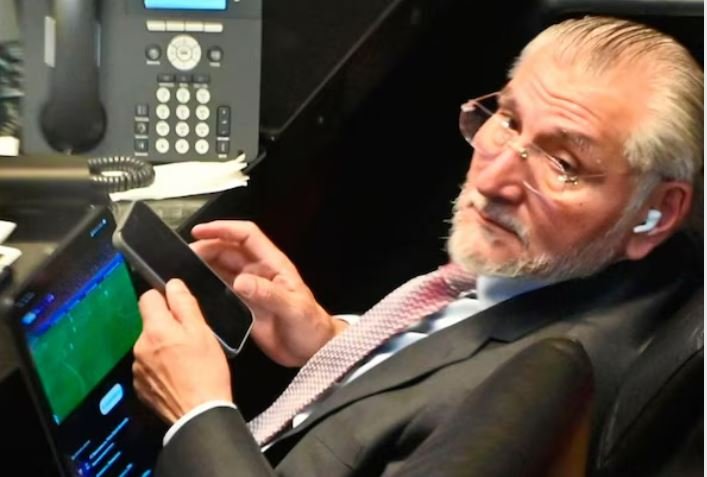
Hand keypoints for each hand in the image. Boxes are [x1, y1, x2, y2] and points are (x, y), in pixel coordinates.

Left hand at [133, 279, 232, 423]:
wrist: (200, 414)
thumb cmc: (206, 371)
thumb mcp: (203, 332)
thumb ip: (185, 305)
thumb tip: (173, 284)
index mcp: (155, 329)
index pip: (148, 297)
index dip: (165, 299)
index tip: (180, 310)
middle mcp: (139, 346)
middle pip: (150, 323)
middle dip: (166, 326)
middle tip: (190, 339)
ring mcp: (137, 368)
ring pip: (149, 345)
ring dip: (163, 348)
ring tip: (185, 361)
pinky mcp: (140, 387)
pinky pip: (148, 367)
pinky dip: (160, 368)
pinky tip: (177, 376)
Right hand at [190, 221, 346, 366]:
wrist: (313, 351)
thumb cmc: (311, 326)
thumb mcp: (293, 309)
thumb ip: (269, 294)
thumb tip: (241, 281)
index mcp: (274, 265)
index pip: (247, 236)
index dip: (224, 229)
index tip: (201, 230)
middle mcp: (260, 273)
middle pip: (229, 250)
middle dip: (208, 247)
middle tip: (185, 255)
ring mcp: (251, 289)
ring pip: (223, 268)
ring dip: (205, 265)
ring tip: (183, 268)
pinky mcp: (244, 306)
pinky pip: (222, 290)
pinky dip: (207, 286)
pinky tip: (193, 289)